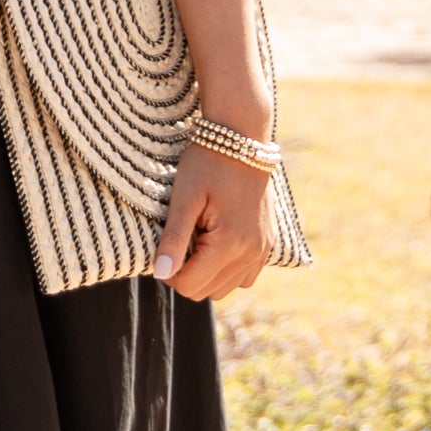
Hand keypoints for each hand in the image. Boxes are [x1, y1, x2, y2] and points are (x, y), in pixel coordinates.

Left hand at [152, 143, 273, 299]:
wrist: (242, 139)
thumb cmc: (207, 164)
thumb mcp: (184, 198)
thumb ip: (174, 239)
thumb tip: (161, 275)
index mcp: (229, 244)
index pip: (189, 285)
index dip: (169, 271)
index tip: (166, 245)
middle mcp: (251, 253)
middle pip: (207, 292)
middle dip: (187, 273)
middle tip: (181, 238)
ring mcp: (263, 250)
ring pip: (226, 288)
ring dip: (207, 273)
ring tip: (199, 238)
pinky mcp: (268, 244)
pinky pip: (245, 277)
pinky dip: (227, 269)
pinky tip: (216, 243)